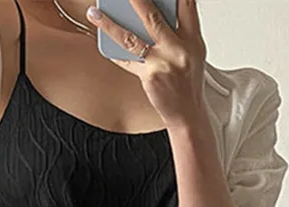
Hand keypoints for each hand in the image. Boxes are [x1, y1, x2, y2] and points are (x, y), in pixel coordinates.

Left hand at [86, 0, 207, 130]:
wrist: (188, 113)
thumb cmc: (188, 82)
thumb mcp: (193, 51)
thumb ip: (179, 30)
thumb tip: (156, 12)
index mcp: (192, 39)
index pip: (186, 5)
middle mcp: (178, 49)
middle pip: (152, 17)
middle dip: (134, 1)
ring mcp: (162, 63)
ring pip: (131, 39)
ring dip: (109, 25)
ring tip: (95, 13)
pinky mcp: (149, 77)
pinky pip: (126, 61)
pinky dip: (112, 51)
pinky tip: (102, 41)